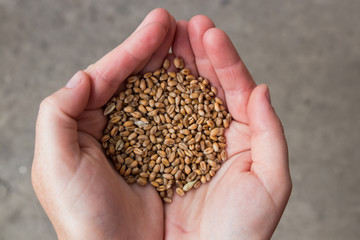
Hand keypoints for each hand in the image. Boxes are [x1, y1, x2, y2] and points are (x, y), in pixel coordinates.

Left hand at [32, 9, 175, 238]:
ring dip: (176, 66)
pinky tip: (199, 80)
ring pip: (161, 93)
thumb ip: (57, 114)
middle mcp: (117, 127)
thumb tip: (84, 75)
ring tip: (192, 41)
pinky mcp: (169, 154)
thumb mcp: (54, 165)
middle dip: (158, 49)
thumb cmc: (83, 218)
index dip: (133, 48)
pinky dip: (190, 98)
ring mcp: (146, 139)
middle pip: (139, 78)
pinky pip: (180, 119)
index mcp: (86, 124)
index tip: (159, 23)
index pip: (110, 75)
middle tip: (179, 25)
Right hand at [163, 16, 291, 238]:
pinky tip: (150, 74)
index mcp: (243, 136)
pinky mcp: (161, 153)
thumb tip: (262, 89)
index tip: (209, 31)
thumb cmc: (241, 231)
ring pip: (182, 96)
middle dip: (198, 53)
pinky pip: (160, 119)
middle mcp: (215, 134)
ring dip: (177, 65)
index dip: (224, 58)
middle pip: (208, 84)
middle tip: (185, 25)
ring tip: (168, 37)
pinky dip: (156, 95)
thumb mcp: (271, 182)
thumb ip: (271, 133)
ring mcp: (187, 141)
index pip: (237, 87)